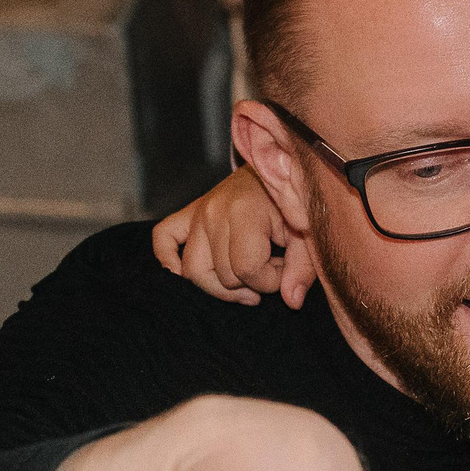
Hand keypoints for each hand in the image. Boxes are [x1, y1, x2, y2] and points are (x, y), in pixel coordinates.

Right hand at [151, 167, 318, 306]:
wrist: (275, 168)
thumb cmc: (293, 202)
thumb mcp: (307, 234)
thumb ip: (302, 268)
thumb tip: (291, 302)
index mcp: (244, 211)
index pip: (246, 268)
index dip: (269, 281)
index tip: (283, 269)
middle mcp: (214, 212)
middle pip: (221, 275)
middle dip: (250, 284)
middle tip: (270, 270)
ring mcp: (198, 213)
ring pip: (194, 270)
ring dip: (220, 285)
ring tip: (245, 279)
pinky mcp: (188, 214)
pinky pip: (162, 239)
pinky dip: (168, 260)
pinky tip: (190, 276)